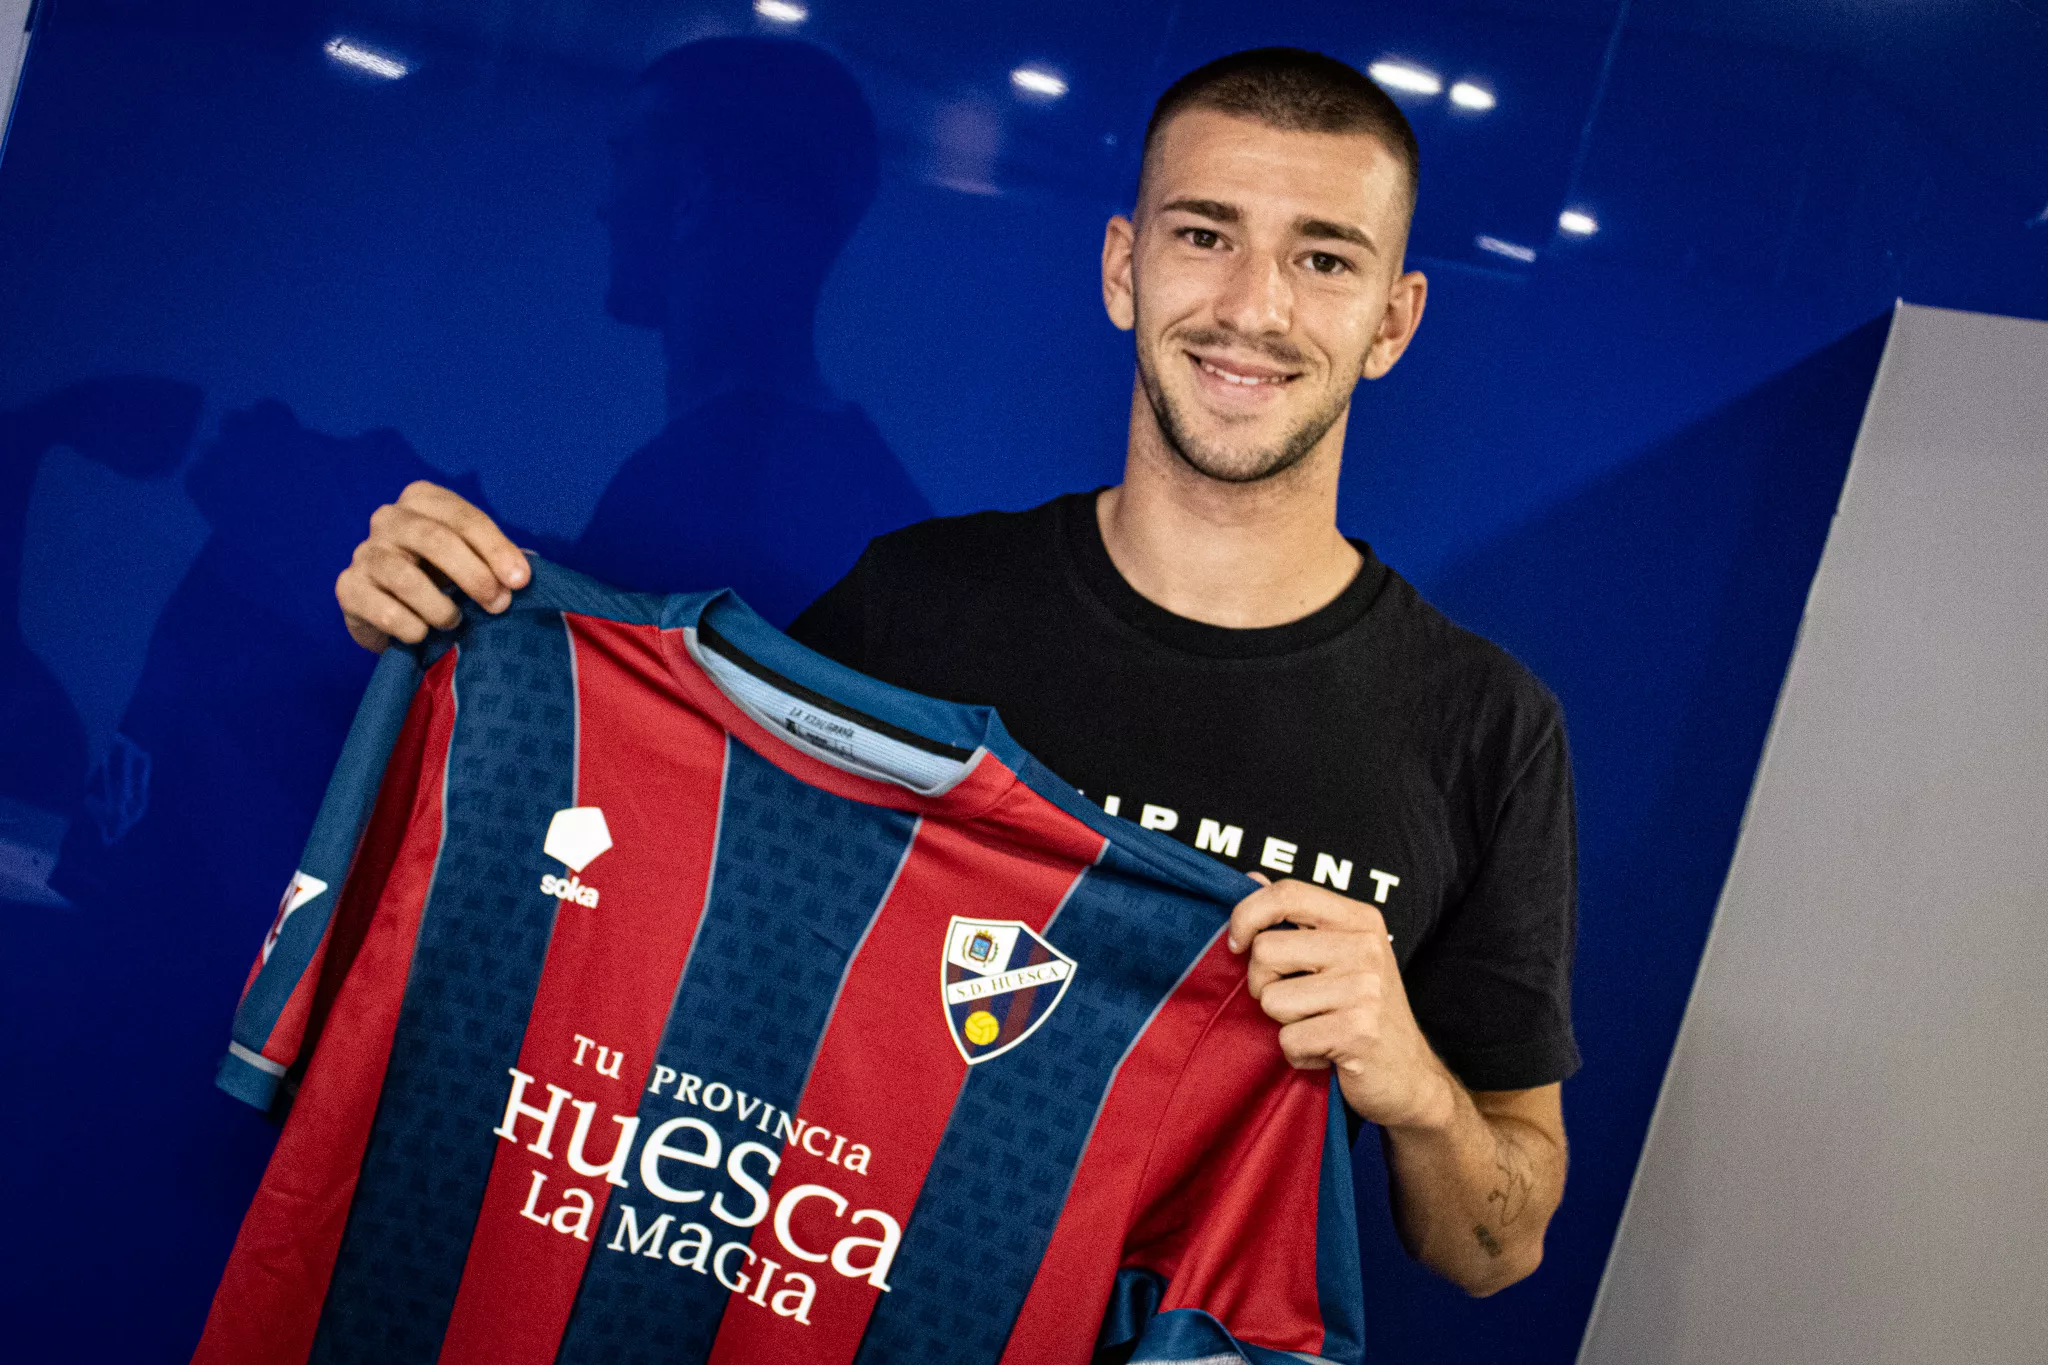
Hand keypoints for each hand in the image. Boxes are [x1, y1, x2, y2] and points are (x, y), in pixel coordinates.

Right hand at [335, 481, 529, 650]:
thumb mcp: (470, 559)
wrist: (390, 610)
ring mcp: (364, 552)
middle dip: (474, 575)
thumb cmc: (440, 577)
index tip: (520, 580)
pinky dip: (410, 626)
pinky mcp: (348, 587)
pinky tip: (422, 634)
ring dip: (440, 607)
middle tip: (498, 605)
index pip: (464, 517)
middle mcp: (389, 518)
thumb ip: (494, 561)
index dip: (496, 549)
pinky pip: (382, 608)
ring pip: (405, 577)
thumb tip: (522, 576)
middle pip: (435, 539)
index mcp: (423, 500)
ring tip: (454, 622)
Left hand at [1228, 878, 1456, 1132]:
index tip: (1236, 944)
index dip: (1247, 914)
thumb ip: (1294, 917)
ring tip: (1318, 1026)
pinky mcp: (1358, 1031)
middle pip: (1265, 951)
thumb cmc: (1362, 1011)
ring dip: (1285, 1023)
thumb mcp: (1338, 955)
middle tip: (1296, 1002)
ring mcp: (1364, 989)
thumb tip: (1250, 879)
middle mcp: (1365, 947)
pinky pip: (1289, 1040)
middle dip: (1263, 984)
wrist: (1409, 1076)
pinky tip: (1326, 1052)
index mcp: (1359, 920)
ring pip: (1272, 1000)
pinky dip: (1298, 1053)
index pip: (1287, 894)